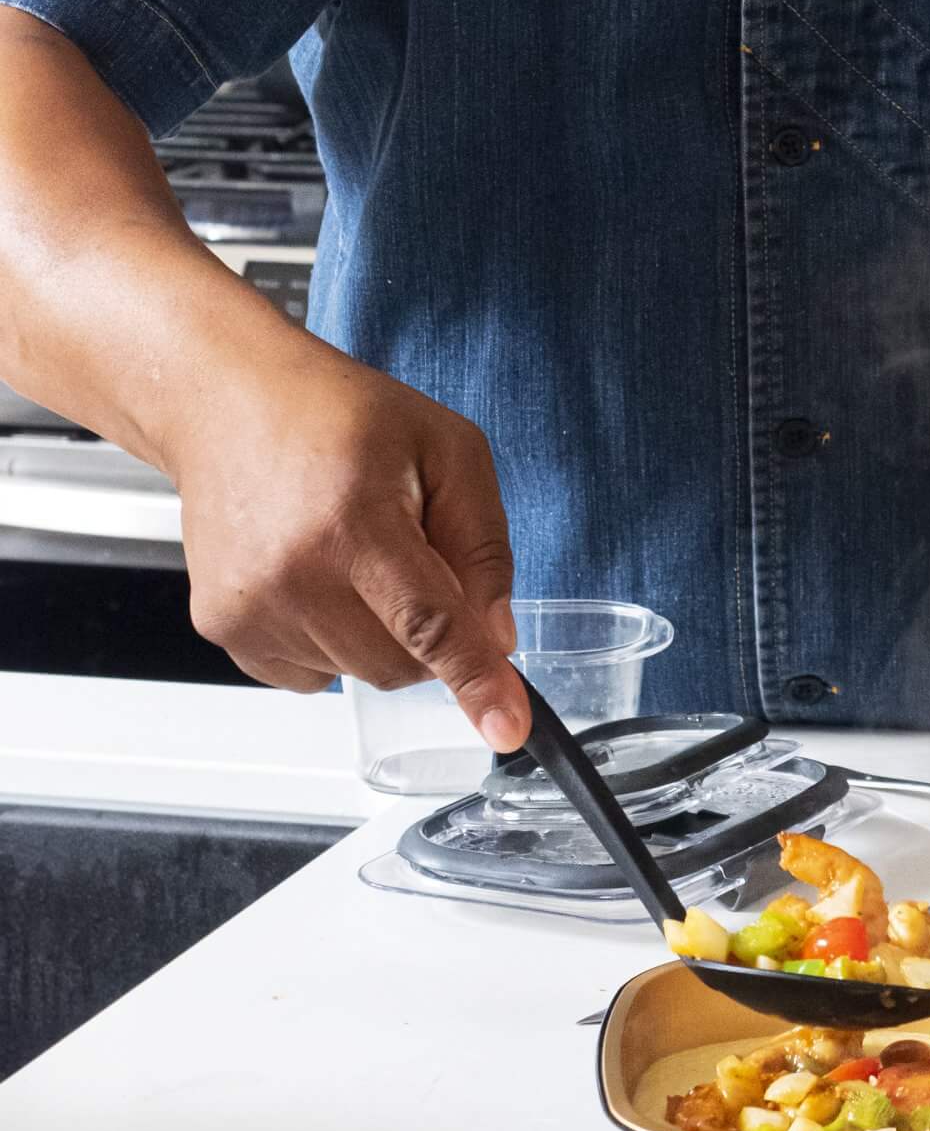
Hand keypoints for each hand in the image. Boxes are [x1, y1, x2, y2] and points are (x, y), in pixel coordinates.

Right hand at [169, 349, 530, 749]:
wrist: (228, 402)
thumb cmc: (338, 414)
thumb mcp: (447, 449)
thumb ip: (482, 543)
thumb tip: (498, 634)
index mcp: (354, 522)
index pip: (429, 622)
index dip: (475, 679)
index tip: (505, 728)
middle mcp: (292, 573)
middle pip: (400, 664)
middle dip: (431, 633)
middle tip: (414, 557)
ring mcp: (250, 607)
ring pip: (358, 674)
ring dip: (379, 632)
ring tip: (352, 549)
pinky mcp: (223, 627)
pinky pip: (312, 675)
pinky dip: (333, 640)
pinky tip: (318, 574)